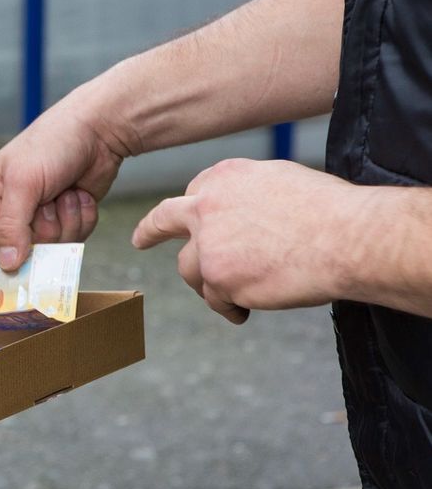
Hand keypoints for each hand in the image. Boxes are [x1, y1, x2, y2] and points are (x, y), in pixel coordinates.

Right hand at [0, 84, 126, 270]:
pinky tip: (79, 193)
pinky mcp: (68, 217)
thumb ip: (12, 225)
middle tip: (51, 201)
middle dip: (46, 227)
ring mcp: (42, 214)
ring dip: (67, 220)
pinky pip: (76, 238)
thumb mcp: (24, 182)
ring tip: (67, 191)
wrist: (99, 129)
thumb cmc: (54, 143)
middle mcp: (13, 209)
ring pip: (54, 246)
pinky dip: (82, 217)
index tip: (25, 263)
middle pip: (26, 250)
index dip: (6, 257)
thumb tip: (5, 265)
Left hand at [131, 158, 356, 322]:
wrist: (347, 238)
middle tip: (140, 240)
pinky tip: (244, 311)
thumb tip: (237, 212)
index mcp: (222, 177)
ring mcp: (208, 245)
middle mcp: (205, 207)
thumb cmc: (327, 210)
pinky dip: (229, 308)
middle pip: (165, 222)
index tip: (176, 219)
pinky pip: (215, 300)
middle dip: (149, 231)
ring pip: (191, 270)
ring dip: (210, 283)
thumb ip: (245, 196)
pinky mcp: (218, 280)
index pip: (192, 195)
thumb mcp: (278, 181)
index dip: (190, 213)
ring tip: (238, 293)